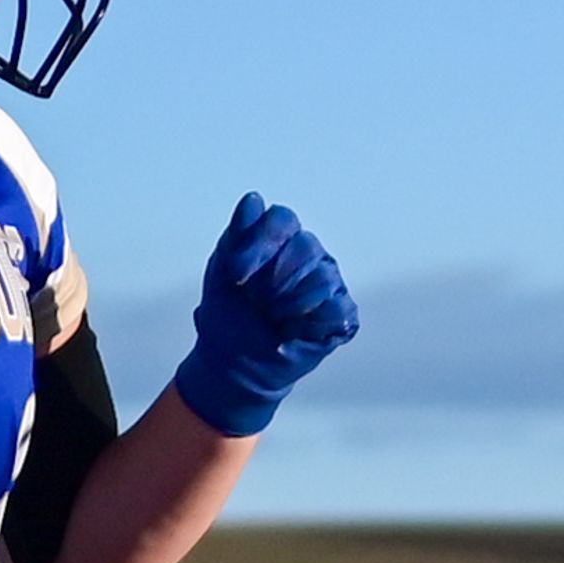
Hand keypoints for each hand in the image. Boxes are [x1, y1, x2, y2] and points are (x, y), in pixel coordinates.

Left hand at [170, 193, 358, 438]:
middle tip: (255, 301)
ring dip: (289, 304)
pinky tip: (292, 332)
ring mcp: (329, 283)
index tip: (237, 275)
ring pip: (323, 278)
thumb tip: (253, 200)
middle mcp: (310, 254)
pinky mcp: (341, 314)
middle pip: (306, 247)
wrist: (235, 363)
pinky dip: (310, 324)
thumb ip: (237, 234)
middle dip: (273, 280)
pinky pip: (338, 309)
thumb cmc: (229, 312)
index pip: (282, 220)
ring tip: (272, 317)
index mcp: (281, 238)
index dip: (259, 245)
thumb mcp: (221, 271)